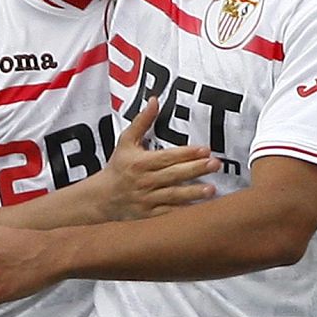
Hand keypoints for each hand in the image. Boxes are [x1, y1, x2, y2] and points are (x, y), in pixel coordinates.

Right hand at [96, 97, 216, 219]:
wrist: (101, 197)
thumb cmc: (118, 166)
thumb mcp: (126, 141)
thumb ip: (142, 121)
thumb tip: (154, 100)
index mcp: (140, 162)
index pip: (167, 157)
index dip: (187, 153)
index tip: (205, 149)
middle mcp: (144, 181)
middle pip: (174, 175)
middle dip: (196, 169)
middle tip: (215, 164)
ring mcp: (147, 199)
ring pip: (173, 196)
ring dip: (193, 192)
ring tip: (212, 189)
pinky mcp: (149, 215)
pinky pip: (168, 213)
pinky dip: (183, 211)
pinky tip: (199, 208)